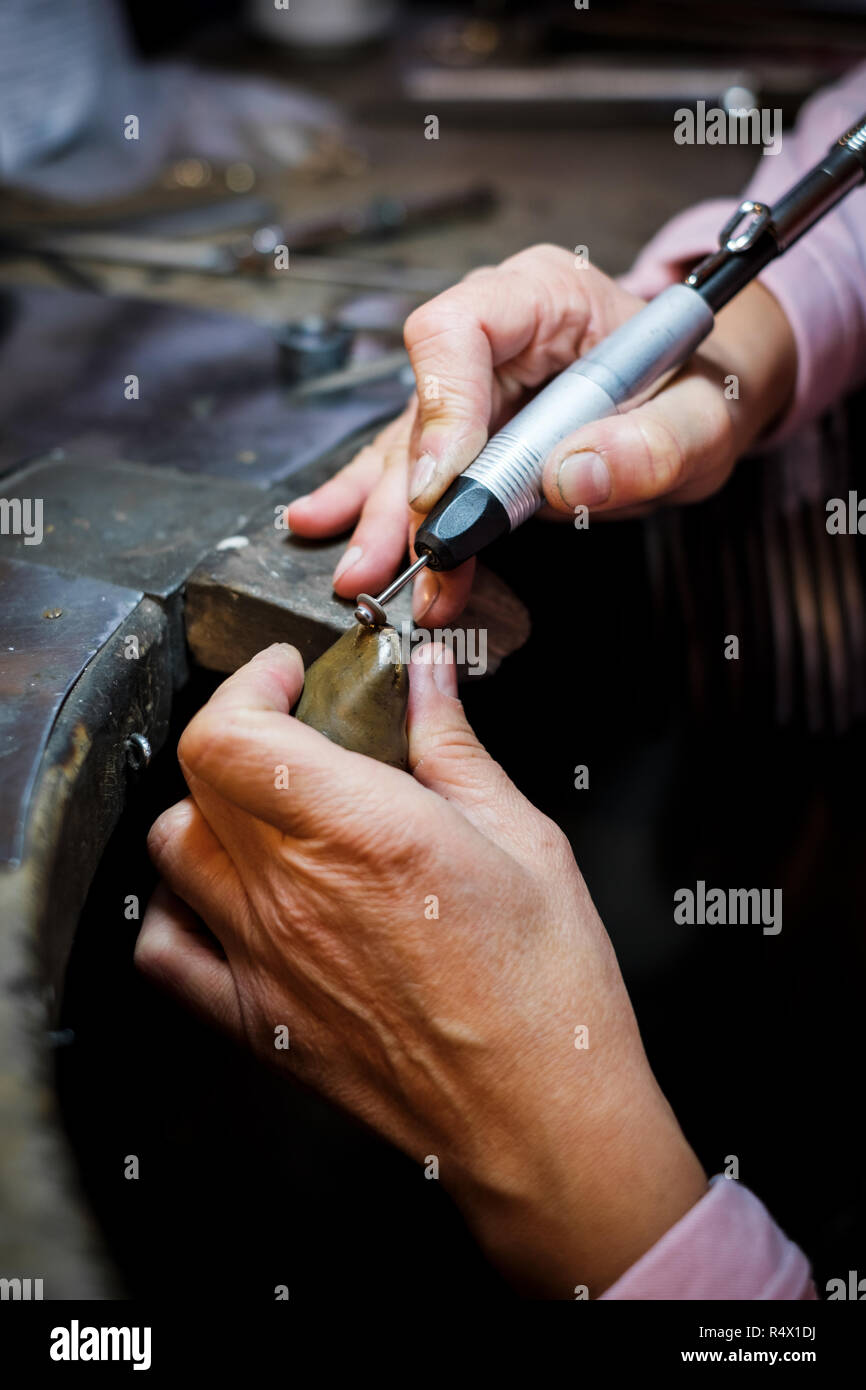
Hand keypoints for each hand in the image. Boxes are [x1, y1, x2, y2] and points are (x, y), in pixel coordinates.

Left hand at [136, 643, 705, 1295]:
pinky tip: (225, 896)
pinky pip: (167, 949)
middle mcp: (293, 890)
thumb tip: (428, 680)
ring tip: (268, 809)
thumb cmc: (546, 989)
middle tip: (298, 728)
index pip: (232, 731)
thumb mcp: (522, 837)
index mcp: (360, 829)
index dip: (248, 683)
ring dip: (210, 809)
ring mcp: (264, 958)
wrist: (539, 1118)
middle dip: (241, 729)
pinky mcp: (258, 1019)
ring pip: (175, 849)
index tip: (286, 676)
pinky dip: (179, 906)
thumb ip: (455, 746)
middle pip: (201, 777)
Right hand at [287, 244, 795, 625]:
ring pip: (409, 450)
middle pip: (424, 407)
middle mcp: (494, 332)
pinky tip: (330, 524)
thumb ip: (655, 444)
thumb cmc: (698, 390)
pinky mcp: (469, 433)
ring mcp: (474, 384)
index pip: (459, 330)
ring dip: (386, 518)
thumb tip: (573, 478)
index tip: (445, 485)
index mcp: (545, 294)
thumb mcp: (705, 418)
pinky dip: (383, 507)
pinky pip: (416, 470)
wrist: (699, 399)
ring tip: (361, 572)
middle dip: (404, 494)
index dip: (442, 409)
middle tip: (393, 562)